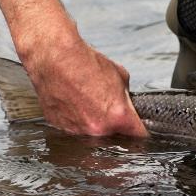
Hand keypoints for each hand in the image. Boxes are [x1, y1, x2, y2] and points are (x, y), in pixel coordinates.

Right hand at [23, 35, 148, 138]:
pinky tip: (74, 102)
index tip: (140, 128)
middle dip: (115, 125)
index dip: (141, 130)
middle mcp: (97, 130)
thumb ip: (126, 97)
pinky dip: (76, 119)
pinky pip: (74, 128)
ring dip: (93, 122)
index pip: (139, 134)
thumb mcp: (120, 75)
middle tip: (108, 107)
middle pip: (114, 136)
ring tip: (87, 100)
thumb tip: (126, 104)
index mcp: (117, 117)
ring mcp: (77, 132)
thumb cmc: (86, 63)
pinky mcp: (60, 128)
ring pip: (92, 133)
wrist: (55, 59)